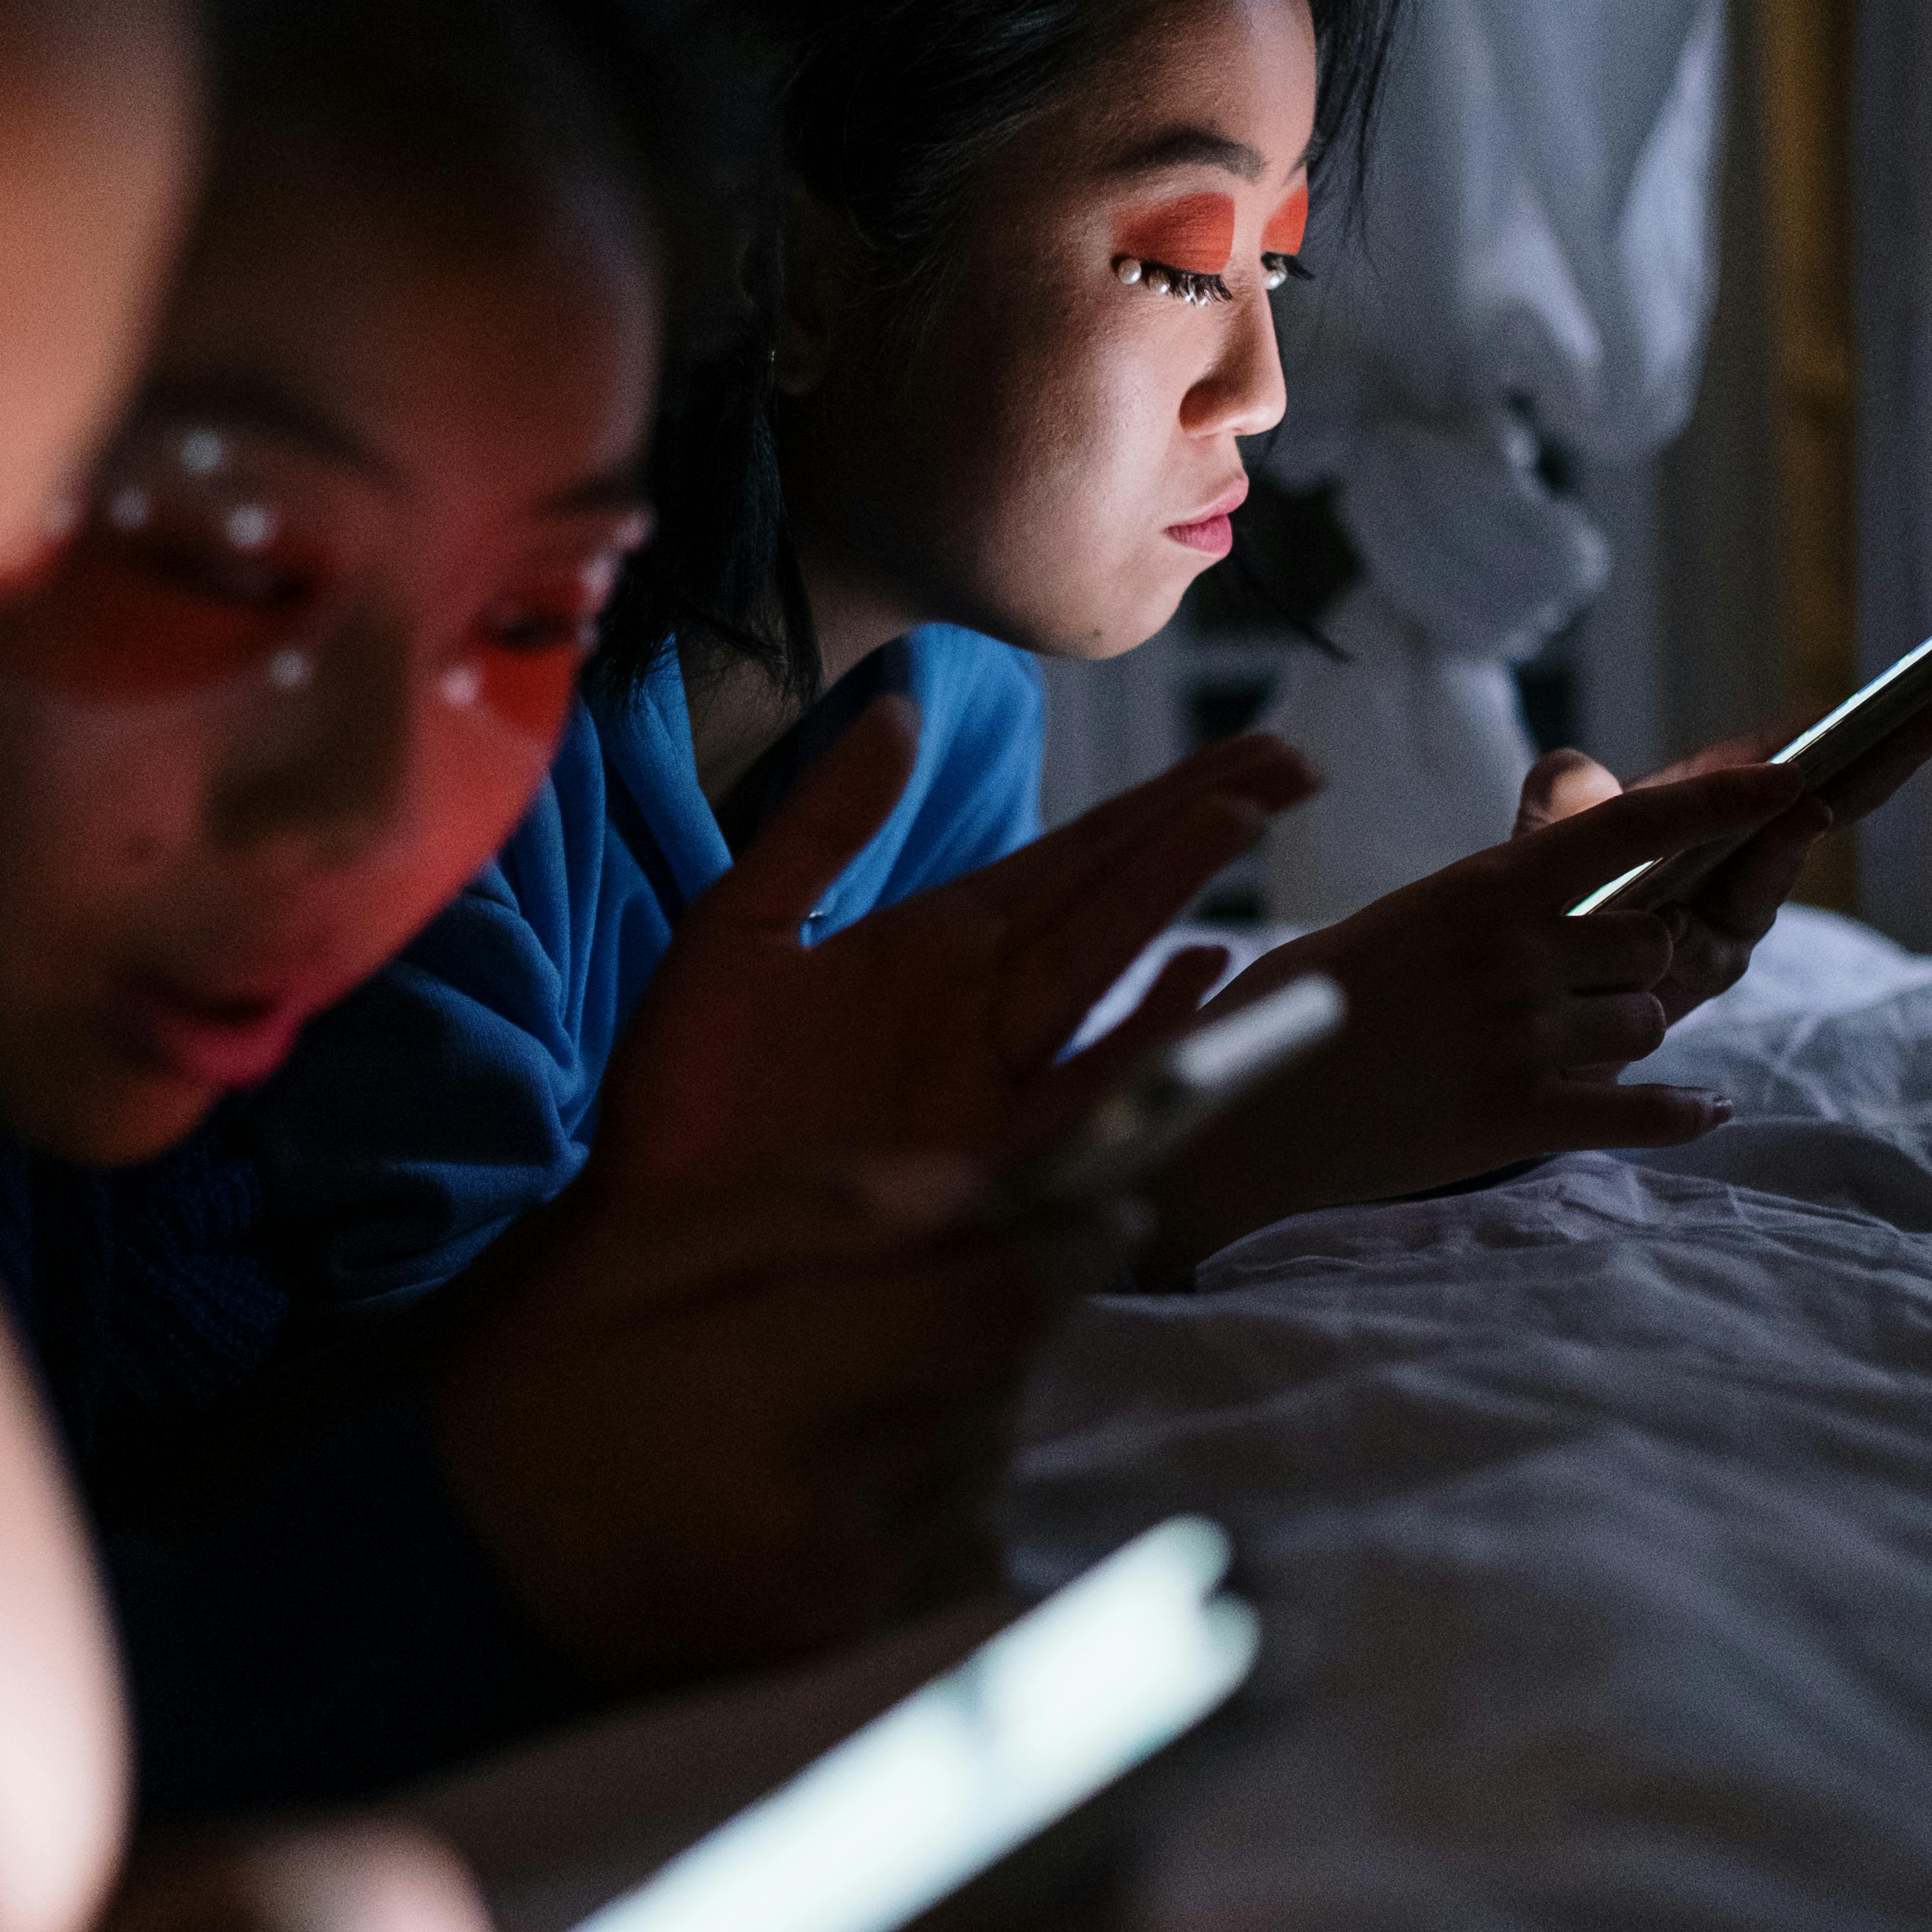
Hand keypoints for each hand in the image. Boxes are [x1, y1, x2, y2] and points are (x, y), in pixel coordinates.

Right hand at [435, 1153, 1124, 1683]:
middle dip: (994, 1317)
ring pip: (986, 1460)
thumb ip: (803, 1210)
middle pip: (999, 1382)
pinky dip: (937, 1489)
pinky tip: (855, 1470)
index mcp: (764, 1395)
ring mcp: (849, 1600)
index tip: (1102, 1208)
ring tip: (867, 1382)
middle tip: (936, 1285)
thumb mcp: (631, 1260)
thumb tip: (971, 1187)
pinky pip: (957, 1540)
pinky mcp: (852, 1655)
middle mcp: (829, 1514)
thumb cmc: (537, 1403)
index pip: (990, 1313)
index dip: (1065, 1250)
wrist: (458, 1597)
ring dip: (964, 1404)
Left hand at [596, 699, 1317, 1197]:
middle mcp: (986, 1009)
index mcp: (937, 945)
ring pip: (1107, 973)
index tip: (1245, 750)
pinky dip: (1144, 1035)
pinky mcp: (983, 1162)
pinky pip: (1081, 1091)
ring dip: (1173, 898)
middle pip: (1112, 897)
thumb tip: (900, 708)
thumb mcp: (738, 931)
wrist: (638, 1223)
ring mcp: (995, 1085)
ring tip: (1244, 821)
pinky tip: (1200, 975)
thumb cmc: (681, 1095)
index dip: (1156, 802)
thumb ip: (823, 826)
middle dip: (1198, 826)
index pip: (1071, 856)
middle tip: (1293, 760)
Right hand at [1140, 761, 1805, 1257]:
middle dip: (1634, 968)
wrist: (1238, 1116)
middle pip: (1652, 944)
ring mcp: (1517, 1037)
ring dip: (1625, 1039)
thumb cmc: (1295, 1013)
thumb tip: (1549, 871)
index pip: (1628, 827)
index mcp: (1480, 889)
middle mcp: (1510, 953)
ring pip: (1648, 1025)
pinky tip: (1708, 1112)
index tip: (1792, 781)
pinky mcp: (1515, 1117)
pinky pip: (1642, 1113)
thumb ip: (1483, 898)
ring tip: (1558, 1053)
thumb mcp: (1391, 923)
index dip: (1720, 802)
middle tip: (1577, 992)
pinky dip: (1683, 1115)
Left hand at [1518, 649, 1931, 1023]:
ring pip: (1798, 842)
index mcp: (1706, 819)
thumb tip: (1572, 764)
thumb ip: (1564, 807)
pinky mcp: (1709, 967)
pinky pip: (1751, 902)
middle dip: (1895, 745)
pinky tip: (1803, 815)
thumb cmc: (1533, 939)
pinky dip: (1777, 856)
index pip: (1799, 753)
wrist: (1496, 1035)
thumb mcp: (1542, 857)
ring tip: (1902, 726)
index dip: (1864, 716)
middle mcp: (1733, 865)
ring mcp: (1728, 917)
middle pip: (1829, 793)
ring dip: (1849, 785)